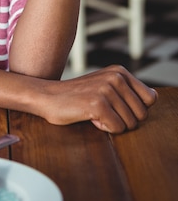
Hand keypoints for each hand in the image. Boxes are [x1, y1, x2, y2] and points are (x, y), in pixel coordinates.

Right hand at [40, 64, 157, 132]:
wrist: (47, 96)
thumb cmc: (77, 96)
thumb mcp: (105, 85)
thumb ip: (128, 90)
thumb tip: (154, 97)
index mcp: (119, 71)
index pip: (150, 98)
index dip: (135, 109)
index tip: (116, 106)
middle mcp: (116, 77)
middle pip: (142, 114)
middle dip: (124, 119)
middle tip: (102, 110)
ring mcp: (107, 89)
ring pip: (130, 123)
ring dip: (112, 124)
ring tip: (95, 112)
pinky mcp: (98, 104)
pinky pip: (117, 128)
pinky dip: (104, 128)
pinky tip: (90, 117)